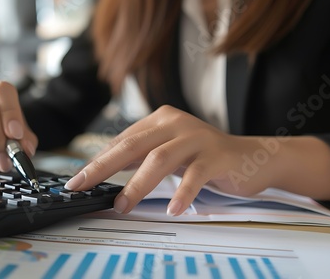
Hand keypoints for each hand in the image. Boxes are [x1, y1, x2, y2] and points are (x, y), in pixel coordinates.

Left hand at [65, 105, 278, 215]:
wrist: (250, 157)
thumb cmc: (203, 157)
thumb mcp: (168, 151)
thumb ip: (141, 156)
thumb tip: (104, 171)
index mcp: (160, 120)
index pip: (122, 140)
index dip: (98, 160)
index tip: (78, 179)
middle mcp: (176, 123)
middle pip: (133, 145)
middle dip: (103, 167)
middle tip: (82, 186)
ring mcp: (197, 137)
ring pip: (160, 159)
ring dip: (137, 184)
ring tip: (122, 205)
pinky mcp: (217, 155)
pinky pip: (196, 175)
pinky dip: (182, 193)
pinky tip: (172, 209)